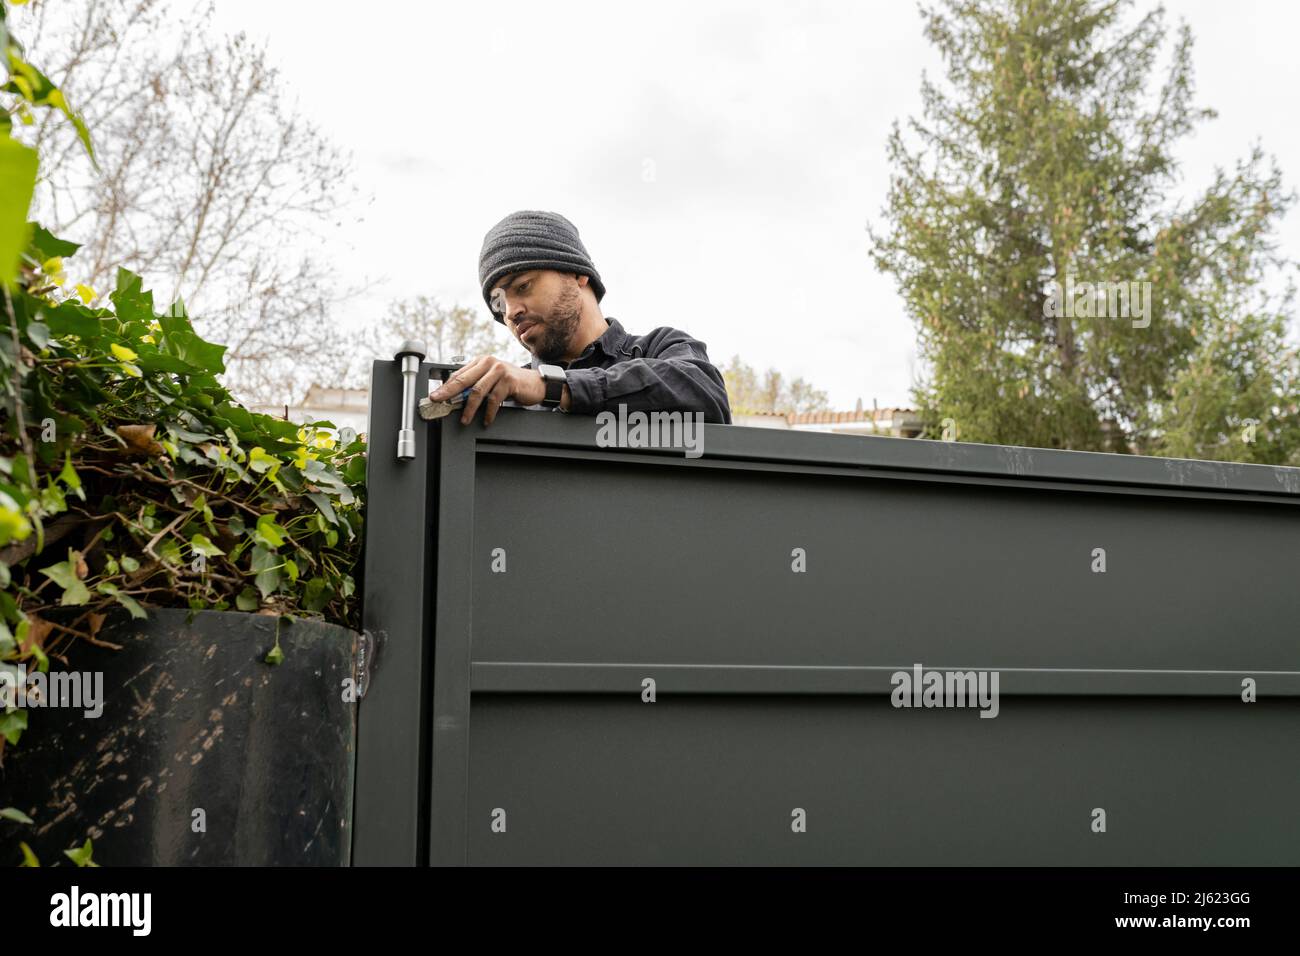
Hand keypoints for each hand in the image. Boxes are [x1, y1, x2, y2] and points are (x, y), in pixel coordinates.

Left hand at [428, 356, 545, 426]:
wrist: (536, 383)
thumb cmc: (511, 383)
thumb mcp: (491, 381)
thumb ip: (475, 385)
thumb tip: (454, 399)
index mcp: (481, 361)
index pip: (458, 374)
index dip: (445, 386)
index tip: (435, 396)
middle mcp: (489, 363)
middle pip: (464, 380)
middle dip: (448, 393)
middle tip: (438, 402)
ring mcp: (499, 371)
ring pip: (477, 391)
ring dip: (469, 408)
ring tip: (465, 420)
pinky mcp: (509, 381)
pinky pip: (493, 399)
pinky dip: (488, 412)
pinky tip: (486, 420)